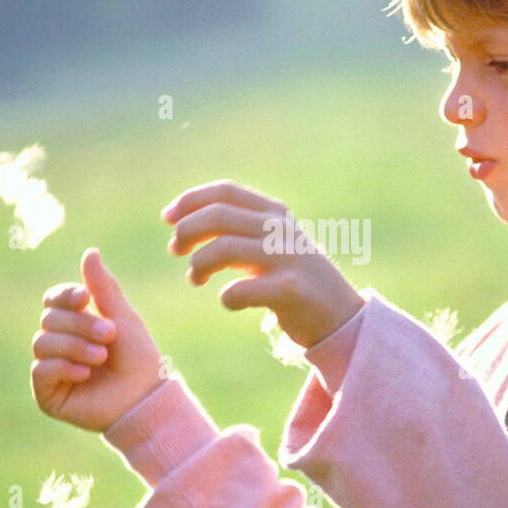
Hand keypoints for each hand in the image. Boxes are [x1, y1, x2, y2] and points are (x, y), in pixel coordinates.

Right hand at [30, 248, 165, 433]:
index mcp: (75, 322)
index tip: (85, 297)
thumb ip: (103, 287)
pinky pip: (40, 370)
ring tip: (101, 356)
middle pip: (49, 319)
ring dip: (74, 346)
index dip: (65, 296)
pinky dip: (63, 367)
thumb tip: (90, 252)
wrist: (145, 399)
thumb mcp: (123, 317)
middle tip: (110, 335)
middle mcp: (59, 343)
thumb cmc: (138, 358)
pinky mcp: (47, 393)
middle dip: (80, 324)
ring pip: (42, 342)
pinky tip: (86, 373)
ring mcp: (51, 367)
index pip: (54, 300)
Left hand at [161, 180, 365, 347]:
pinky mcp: (290, 290)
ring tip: (195, 278)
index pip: (225, 192)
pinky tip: (229, 301)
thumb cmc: (292, 279)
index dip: (190, 201)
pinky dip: (226, 298)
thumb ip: (236, 228)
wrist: (339, 315)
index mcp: (274, 213)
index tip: (167, 217)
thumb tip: (184, 221)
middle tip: (176, 250)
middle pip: (218, 216)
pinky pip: (240, 290)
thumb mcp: (270, 243)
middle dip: (187, 231)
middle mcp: (280, 229)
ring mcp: (287, 258)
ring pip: (223, 249)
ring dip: (198, 265)